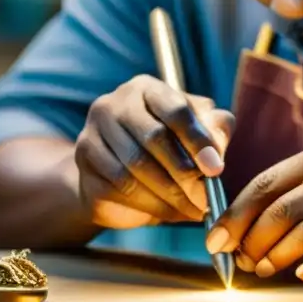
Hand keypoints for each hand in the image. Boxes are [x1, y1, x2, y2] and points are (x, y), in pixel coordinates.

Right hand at [75, 75, 234, 228]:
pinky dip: (151, 205)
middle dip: (185, 173)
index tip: (216, 169)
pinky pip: (119, 188)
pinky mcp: (84, 163)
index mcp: (146, 88)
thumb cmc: (166, 146)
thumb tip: (218, 141)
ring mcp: (92, 132)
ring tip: (193, 210)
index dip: (198, 140)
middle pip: (154, 138)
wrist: (117, 175)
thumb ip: (214, 129)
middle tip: (206, 198)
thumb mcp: (196, 133)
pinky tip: (170, 213)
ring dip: (169, 194)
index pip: (175, 109)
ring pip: (135, 168)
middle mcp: (113, 104)